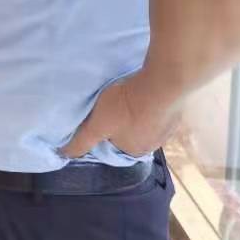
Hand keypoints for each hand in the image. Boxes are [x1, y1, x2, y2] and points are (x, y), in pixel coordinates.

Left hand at [62, 77, 177, 159]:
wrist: (162, 85)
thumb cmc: (125, 107)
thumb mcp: (97, 125)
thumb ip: (82, 141)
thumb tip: (65, 154)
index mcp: (134, 151)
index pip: (112, 145)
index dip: (102, 132)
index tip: (96, 118)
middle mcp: (153, 145)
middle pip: (128, 134)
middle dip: (118, 122)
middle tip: (108, 105)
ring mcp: (166, 128)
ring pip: (142, 122)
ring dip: (133, 112)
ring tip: (123, 96)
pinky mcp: (174, 111)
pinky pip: (155, 110)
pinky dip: (147, 103)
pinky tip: (140, 91)